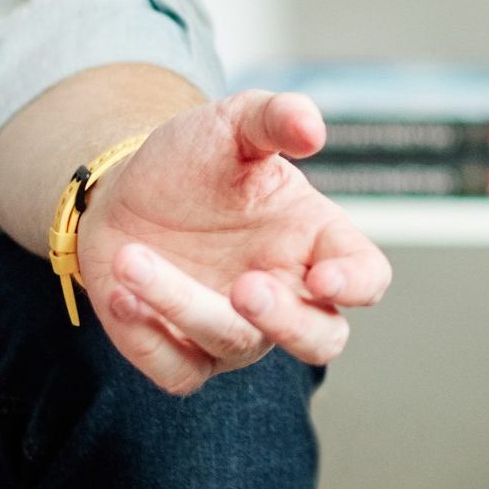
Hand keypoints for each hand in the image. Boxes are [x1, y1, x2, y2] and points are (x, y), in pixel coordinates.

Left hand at [77, 91, 391, 395]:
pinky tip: (122, 292)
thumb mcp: (235, 122)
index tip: (324, 277)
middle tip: (244, 287)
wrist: (124, 190)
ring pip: (233, 345)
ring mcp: (236, 330)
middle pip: (322, 339)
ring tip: (133, 258)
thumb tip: (312, 130)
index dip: (356, 284)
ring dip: (181, 305)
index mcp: (317, 239)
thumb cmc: (196, 158)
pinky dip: (148, 339)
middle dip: (287, 323)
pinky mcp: (181, 353)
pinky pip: (177, 372)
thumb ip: (277, 117)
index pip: (366, 276)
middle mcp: (287, 292)